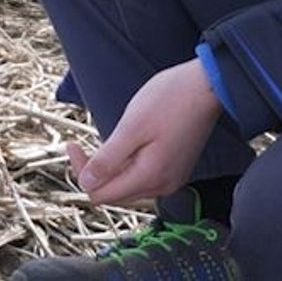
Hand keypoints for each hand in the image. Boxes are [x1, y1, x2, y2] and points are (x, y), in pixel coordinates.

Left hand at [66, 61, 221, 205]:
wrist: (208, 86)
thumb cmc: (171, 99)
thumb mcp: (131, 127)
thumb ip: (108, 159)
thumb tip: (86, 183)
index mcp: (150, 177)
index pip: (101, 194)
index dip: (81, 173)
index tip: (73, 145)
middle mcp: (162, 185)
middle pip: (114, 194)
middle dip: (93, 174)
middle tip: (81, 144)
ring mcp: (171, 178)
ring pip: (127, 186)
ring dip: (110, 170)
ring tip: (104, 142)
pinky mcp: (175, 168)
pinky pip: (142, 177)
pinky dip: (126, 166)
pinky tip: (124, 145)